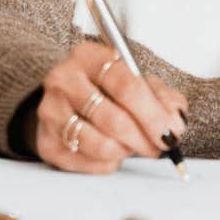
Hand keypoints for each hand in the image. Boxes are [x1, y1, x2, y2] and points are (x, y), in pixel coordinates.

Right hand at [32, 41, 187, 173]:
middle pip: (114, 119)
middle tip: (157, 147)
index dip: (153, 114)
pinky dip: (106, 163)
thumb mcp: (137, 82)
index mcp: (88, 56)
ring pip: (100, 144)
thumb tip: (173, 121)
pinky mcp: (46, 141)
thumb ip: (162, 97)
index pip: (126, 85)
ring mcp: (50, 111)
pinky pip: (86, 162)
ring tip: (129, 145)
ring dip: (124, 151)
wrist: (67, 101)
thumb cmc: (107, 90)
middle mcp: (63, 80)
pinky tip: (109, 151)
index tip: (170, 132)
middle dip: (144, 140)